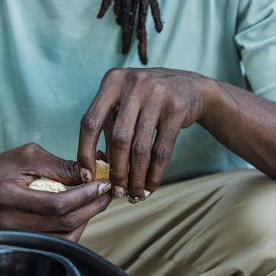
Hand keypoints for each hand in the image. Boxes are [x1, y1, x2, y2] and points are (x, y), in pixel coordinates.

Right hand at [0, 143, 111, 242]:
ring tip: (96, 201)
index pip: (56, 203)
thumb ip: (58, 165)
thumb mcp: (26, 157)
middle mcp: (11, 223)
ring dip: (87, 219)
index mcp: (8, 197)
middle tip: (107, 192)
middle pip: (63, 223)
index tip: (102, 183)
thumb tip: (89, 173)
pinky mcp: (25, 244)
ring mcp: (18, 238)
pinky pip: (59, 242)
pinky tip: (81, 212)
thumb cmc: (0, 170)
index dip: (84, 195)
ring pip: (64, 238)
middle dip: (92, 206)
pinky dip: (75, 228)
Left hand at [78, 68, 214, 201]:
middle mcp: (132, 84)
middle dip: (117, 171)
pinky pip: (162, 150)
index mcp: (112, 81)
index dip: (85, 151)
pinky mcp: (176, 108)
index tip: (86, 176)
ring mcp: (156, 94)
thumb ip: (110, 129)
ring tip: (135, 194)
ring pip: (140, 147)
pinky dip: (155, 173)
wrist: (191, 87)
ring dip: (136, 177)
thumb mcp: (125, 104)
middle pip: (118, 138)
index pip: (90, 121)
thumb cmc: (148, 101)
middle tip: (117, 192)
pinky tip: (150, 186)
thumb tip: (96, 170)